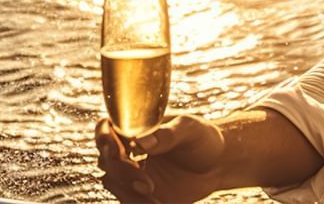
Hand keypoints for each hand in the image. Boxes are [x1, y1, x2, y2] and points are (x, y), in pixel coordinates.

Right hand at [96, 115, 225, 202]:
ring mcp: (132, 173)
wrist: (218, 165)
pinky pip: (128, 201)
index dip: (104, 140)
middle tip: (146, 182)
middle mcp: (129, 150)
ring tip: (154, 194)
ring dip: (129, 191)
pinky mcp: (138, 194)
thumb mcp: (191, 130)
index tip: (117, 152)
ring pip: (113, 183)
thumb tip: (141, 142)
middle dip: (122, 172)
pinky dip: (140, 203)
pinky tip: (159, 203)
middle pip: (106, 160)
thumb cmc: (204, 139)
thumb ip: (167, 134)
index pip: (106, 130)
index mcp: (137, 128)